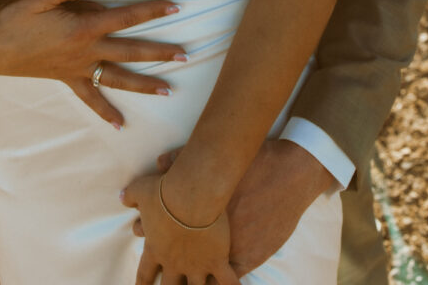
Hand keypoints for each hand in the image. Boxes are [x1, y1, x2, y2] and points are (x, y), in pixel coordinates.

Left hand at [121, 174, 239, 284]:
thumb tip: (121, 196)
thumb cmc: (164, 191)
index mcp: (155, 249)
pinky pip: (227, 281)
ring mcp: (196, 264)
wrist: (192, 195)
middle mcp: (174, 263)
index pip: (145, 274)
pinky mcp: (217, 259)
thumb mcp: (141, 189)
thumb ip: (130, 195)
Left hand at [142, 140, 334, 275]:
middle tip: (157, 267)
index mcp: (189, 214)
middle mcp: (200, 239)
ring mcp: (221, 253)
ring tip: (181, 279)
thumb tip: (158, 161)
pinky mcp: (243, 259)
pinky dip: (216, 283)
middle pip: (172, 264)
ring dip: (187, 279)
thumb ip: (181, 159)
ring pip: (195, 279)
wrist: (286, 175)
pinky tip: (211, 284)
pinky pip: (224, 280)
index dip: (149, 235)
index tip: (140, 231)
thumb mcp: (214, 156)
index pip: (158, 234)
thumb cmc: (250, 162)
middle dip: (162, 266)